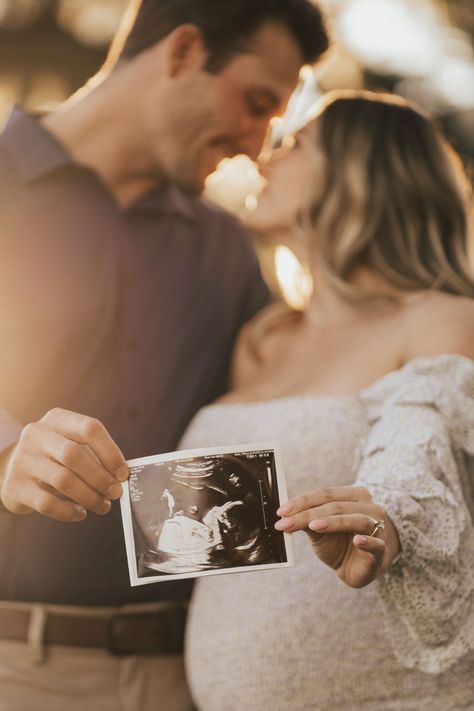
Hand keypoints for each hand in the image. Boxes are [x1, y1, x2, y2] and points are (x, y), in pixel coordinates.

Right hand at [0, 408, 128, 522]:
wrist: (11, 470)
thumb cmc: (53, 457)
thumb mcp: (71, 445)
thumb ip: (95, 457)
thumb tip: (120, 477)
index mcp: (57, 419)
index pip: (89, 428)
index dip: (110, 452)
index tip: (123, 473)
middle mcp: (38, 435)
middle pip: (74, 455)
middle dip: (100, 477)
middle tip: (115, 493)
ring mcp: (24, 460)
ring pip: (63, 480)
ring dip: (89, 496)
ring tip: (102, 506)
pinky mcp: (16, 486)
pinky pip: (48, 503)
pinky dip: (69, 511)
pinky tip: (80, 513)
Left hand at [275, 486, 399, 587]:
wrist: (361, 567)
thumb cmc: (340, 543)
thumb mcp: (320, 530)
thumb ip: (307, 520)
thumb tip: (285, 515)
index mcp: (353, 496)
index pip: (325, 494)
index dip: (302, 501)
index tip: (281, 512)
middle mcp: (367, 507)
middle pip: (335, 506)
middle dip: (308, 514)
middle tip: (286, 522)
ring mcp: (377, 527)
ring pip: (355, 519)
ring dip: (333, 522)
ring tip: (313, 526)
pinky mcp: (381, 550)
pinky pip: (376, 543)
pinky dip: (367, 541)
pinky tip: (357, 541)